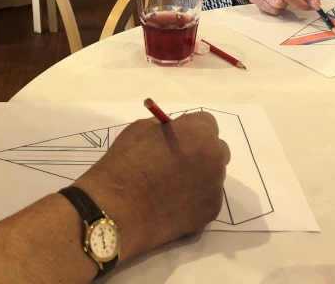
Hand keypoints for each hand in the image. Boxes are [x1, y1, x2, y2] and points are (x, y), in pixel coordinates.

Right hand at [75, 112, 229, 259]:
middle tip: (177, 161)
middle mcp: (214, 157)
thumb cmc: (126, 163)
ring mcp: (215, 187)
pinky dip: (194, 200)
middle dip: (201, 151)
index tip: (177, 138)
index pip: (206, 123)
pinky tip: (171, 205)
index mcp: (198, 132)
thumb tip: (174, 135)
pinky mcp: (211, 212)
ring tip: (170, 187)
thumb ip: (166, 130)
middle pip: (215, 149)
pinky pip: (206, 199)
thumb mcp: (141, 130)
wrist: (119, 209)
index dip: (190, 130)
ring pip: (212, 176)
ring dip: (198, 176)